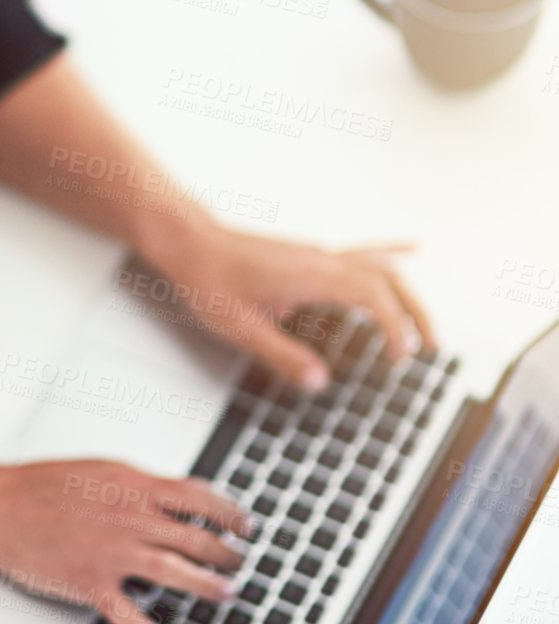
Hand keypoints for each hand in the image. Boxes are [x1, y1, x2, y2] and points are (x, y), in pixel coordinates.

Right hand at [0, 457, 254, 623]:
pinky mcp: (89, 581)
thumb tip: (176, 497)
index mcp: (132, 486)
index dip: (230, 513)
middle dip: (226, 553)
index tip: (247, 526)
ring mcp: (110, 551)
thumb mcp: (100, 471)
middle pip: (195, 537)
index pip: (199, 496)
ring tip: (226, 592)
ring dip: (206, 585)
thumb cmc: (42, 486)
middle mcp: (128, 517)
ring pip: (173, 571)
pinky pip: (123, 611)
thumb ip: (139, 485)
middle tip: (240, 562)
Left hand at [147, 214, 437, 389]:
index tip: (399, 358)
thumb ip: (282, 356)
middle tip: (434, 347)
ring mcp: (318, 253)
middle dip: (417, 312)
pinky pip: (361, 251)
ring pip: (380, 264)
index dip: (394, 328)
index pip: (374, 297)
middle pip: (390, 278)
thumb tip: (320, 382)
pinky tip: (412, 248)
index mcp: (311, 276)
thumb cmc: (209, 279)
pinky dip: (391, 252)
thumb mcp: (240, 328)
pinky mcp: (310, 255)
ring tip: (427, 324)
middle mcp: (322, 259)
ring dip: (408, 292)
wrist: (189, 241)